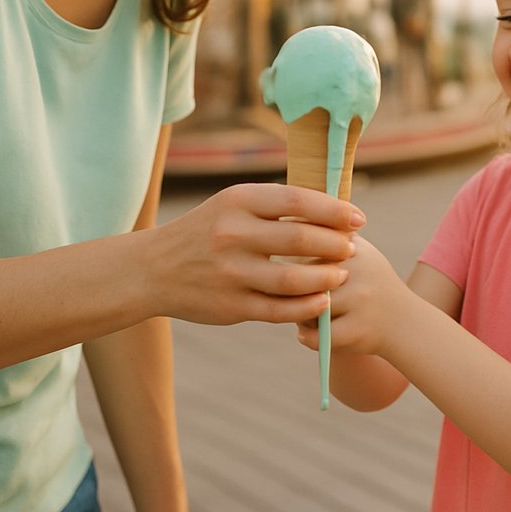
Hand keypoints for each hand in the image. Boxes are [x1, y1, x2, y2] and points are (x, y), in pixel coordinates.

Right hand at [142, 183, 363, 325]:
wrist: (152, 270)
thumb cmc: (205, 231)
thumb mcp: (231, 204)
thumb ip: (274, 205)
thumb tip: (330, 205)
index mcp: (237, 202)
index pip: (297, 201)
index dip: (334, 210)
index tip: (358, 218)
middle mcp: (232, 235)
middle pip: (300, 240)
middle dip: (335, 244)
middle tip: (352, 247)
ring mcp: (231, 273)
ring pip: (293, 280)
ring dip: (326, 278)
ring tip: (341, 274)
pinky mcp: (230, 306)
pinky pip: (279, 310)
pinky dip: (306, 307)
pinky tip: (321, 301)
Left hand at [296, 234, 409, 356]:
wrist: (405, 321)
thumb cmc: (369, 281)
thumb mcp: (357, 250)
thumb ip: (326, 232)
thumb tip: (286, 219)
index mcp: (352, 247)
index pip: (305, 249)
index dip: (291, 263)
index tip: (290, 270)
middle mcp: (357, 270)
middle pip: (303, 277)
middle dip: (292, 289)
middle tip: (290, 296)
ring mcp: (359, 300)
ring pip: (308, 306)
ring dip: (298, 314)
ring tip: (300, 315)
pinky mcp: (358, 330)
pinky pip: (318, 335)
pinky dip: (307, 337)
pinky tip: (305, 334)